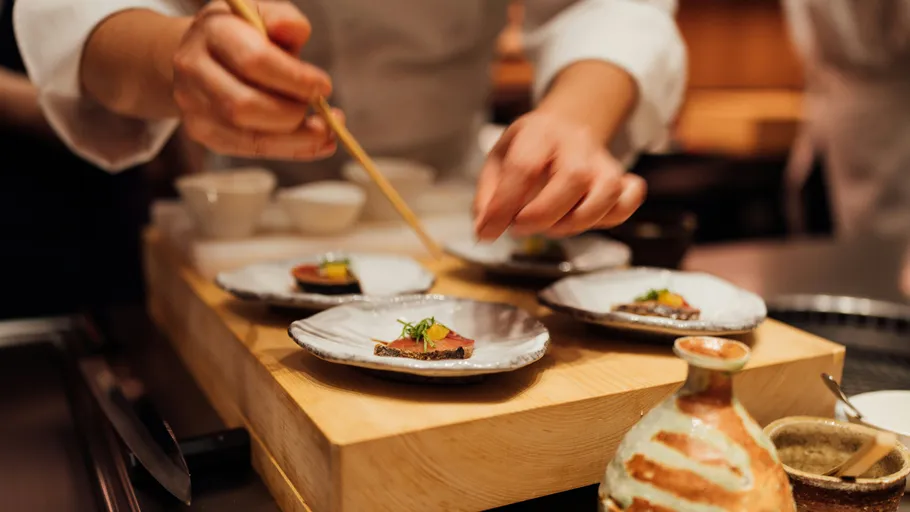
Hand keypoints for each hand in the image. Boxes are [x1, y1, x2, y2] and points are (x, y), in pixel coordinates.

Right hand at [172, 0, 340, 158]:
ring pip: (248, 136)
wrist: (201, 54)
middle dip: (292, 112)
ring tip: (325, 130)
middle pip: (245, 105)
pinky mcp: (204, 132)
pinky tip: (316, 143)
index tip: (324, 86)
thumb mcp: (262, 13)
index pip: (253, 60)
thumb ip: (283, 18)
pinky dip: (291, 150)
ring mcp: (194, 105)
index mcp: (212, 31)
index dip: (294, 78)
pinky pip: (251, 150)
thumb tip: (297, 31)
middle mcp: (194, 69)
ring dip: (296, 138)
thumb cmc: (242, 33)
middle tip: (319, 107)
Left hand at [473, 110, 646, 240]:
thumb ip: (488, 196)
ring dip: (577, 221)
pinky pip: (628, 200)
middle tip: (520, 227)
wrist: (567, 125)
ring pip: (607, 192)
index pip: (524, 167)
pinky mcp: (620, 178)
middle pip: (573, 177)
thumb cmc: (528, 148)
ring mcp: (602, 161)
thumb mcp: (498, 161)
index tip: (489, 230)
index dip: (505, 205)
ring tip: (551, 226)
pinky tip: (585, 218)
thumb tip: (485, 230)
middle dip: (543, 215)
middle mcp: (576, 142)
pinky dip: (612, 216)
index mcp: (539, 132)